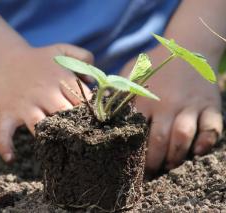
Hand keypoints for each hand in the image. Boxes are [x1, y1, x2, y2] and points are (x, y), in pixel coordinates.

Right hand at [0, 44, 92, 162]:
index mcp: (60, 79)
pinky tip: (11, 158)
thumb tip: (95, 80)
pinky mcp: (7, 114)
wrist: (3, 59)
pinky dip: (4, 145)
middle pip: (65, 113)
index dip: (92, 111)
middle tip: (84, 136)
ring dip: (49, 136)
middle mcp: (44, 93)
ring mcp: (24, 105)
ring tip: (58, 146)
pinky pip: (3, 132)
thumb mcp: (62, 49)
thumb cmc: (37, 59)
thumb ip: (83, 56)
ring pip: (40, 125)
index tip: (98, 120)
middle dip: (76, 125)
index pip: (83, 99)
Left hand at [120, 50, 222, 173]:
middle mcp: (168, 104)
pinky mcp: (209, 105)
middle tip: (149, 174)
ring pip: (183, 137)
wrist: (187, 46)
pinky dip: (206, 142)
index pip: (135, 132)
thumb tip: (97, 110)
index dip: (131, 152)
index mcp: (145, 99)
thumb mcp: (130, 72)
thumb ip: (116, 91)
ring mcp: (190, 105)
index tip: (127, 165)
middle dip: (154, 162)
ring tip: (169, 166)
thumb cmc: (154, 63)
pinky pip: (212, 127)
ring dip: (176, 156)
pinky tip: (197, 152)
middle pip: (160, 140)